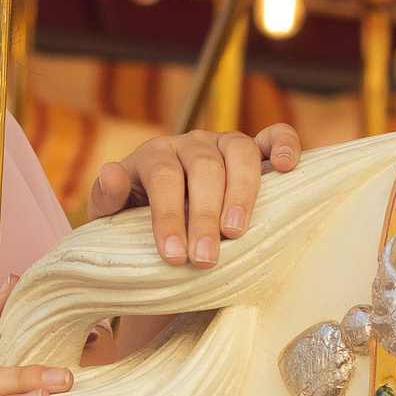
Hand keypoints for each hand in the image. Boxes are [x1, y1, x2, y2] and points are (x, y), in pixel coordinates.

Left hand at [89, 123, 301, 265]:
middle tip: (204, 258)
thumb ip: (107, 197)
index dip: (168, 215)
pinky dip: (284, 145)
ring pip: (239, 152)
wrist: (165, 230)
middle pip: (203, 169)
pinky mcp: (255, 151)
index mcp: (154, 156)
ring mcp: (224, 144)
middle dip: (203, 215)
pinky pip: (275, 137)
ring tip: (235, 232)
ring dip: (241, 192)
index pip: (163, 178)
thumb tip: (110, 172)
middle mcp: (190, 144)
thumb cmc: (137, 224)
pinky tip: (287, 166)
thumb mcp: (111, 218)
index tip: (172, 256)